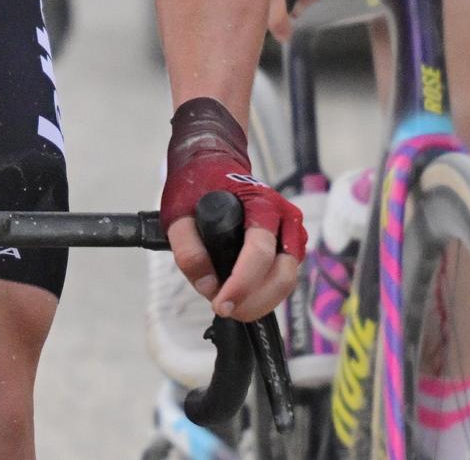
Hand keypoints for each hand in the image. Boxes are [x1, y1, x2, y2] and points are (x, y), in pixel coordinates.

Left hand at [160, 97, 303, 322]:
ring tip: (230, 304)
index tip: (220, 303)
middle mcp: (285, 217)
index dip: (242, 284)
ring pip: (288, 280)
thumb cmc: (197, 182)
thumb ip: (187, 249)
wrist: (213, 159)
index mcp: (262, 203)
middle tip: (224, 309)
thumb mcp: (178, 210)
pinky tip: (242, 295)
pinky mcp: (289, 243)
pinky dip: (266, 293)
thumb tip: (208, 285)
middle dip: (255, 301)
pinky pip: (284, 276)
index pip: (259, 253)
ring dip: (262, 301)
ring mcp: (291, 231)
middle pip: (283, 274)